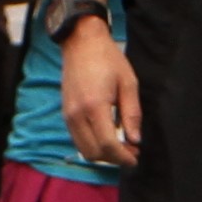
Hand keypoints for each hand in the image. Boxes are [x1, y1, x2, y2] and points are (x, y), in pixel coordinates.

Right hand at [61, 21, 141, 170]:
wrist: (82, 43)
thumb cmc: (108, 59)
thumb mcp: (129, 83)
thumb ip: (132, 114)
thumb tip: (135, 140)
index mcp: (95, 105)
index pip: (108, 144)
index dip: (123, 156)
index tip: (136, 158)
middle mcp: (77, 114)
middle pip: (94, 152)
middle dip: (114, 158)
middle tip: (131, 151)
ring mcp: (68, 115)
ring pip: (84, 150)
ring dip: (103, 154)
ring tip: (121, 146)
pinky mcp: (66, 114)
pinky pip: (78, 140)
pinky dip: (93, 145)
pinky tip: (107, 136)